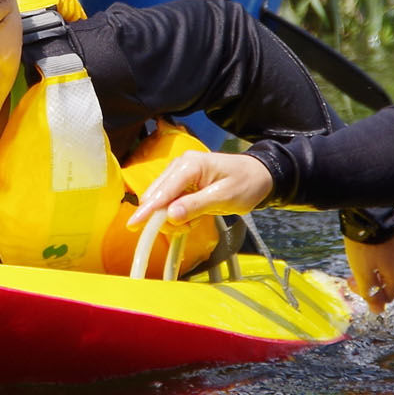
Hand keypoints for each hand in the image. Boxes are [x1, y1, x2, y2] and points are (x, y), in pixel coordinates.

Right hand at [128, 149, 274, 227]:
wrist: (259, 176)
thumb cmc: (246, 184)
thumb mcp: (224, 197)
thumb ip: (196, 206)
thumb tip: (170, 216)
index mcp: (190, 165)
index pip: (163, 190)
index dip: (149, 210)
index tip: (134, 225)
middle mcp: (180, 166)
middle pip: (156, 195)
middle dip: (162, 216)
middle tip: (185, 228)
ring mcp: (179, 174)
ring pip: (160, 200)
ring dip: (170, 217)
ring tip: (192, 223)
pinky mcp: (182, 183)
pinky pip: (169, 201)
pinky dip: (175, 214)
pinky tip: (190, 218)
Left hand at [345, 204, 393, 314]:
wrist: (374, 207)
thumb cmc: (365, 241)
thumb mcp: (362, 272)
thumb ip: (370, 293)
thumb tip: (378, 311)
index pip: (388, 296)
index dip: (369, 293)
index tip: (354, 282)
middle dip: (377, 275)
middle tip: (357, 266)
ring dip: (386, 257)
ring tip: (370, 248)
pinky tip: (382, 233)